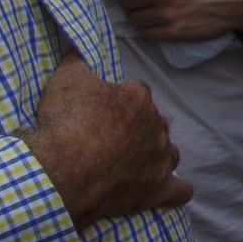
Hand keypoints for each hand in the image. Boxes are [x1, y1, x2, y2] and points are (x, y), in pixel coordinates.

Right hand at [21, 51, 190, 228]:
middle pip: (153, 123)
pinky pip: (180, 191)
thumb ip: (76, 62)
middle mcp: (156, 126)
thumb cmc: (66, 123)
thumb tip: (77, 50)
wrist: (63, 170)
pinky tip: (171, 191)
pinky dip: (177, 191)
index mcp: (138, 98)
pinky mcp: (158, 189)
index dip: (117, 101)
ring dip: (157, 156)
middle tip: (107, 141)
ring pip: (169, 153)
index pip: (135, 92)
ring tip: (135, 164)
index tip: (99, 111)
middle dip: (136, 129)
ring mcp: (160, 159)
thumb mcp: (65, 80)